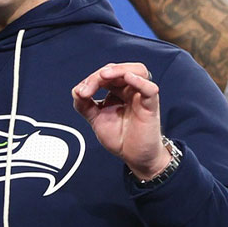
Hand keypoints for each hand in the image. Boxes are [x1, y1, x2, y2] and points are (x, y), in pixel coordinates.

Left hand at [71, 63, 169, 178]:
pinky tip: (128, 78)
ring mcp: (140, 96)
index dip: (91, 80)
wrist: (134, 157)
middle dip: (100, 76)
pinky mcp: (150, 106)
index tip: (81, 93)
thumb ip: (84, 105)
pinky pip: (150, 89)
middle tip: (88, 89)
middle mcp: (129, 90)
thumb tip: (77, 91)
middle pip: (118, 69)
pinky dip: (139, 81)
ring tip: (104, 76)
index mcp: (116, 91)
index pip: (105, 75)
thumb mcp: (96, 120)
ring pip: (137, 70)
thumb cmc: (120, 138)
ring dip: (118, 70)